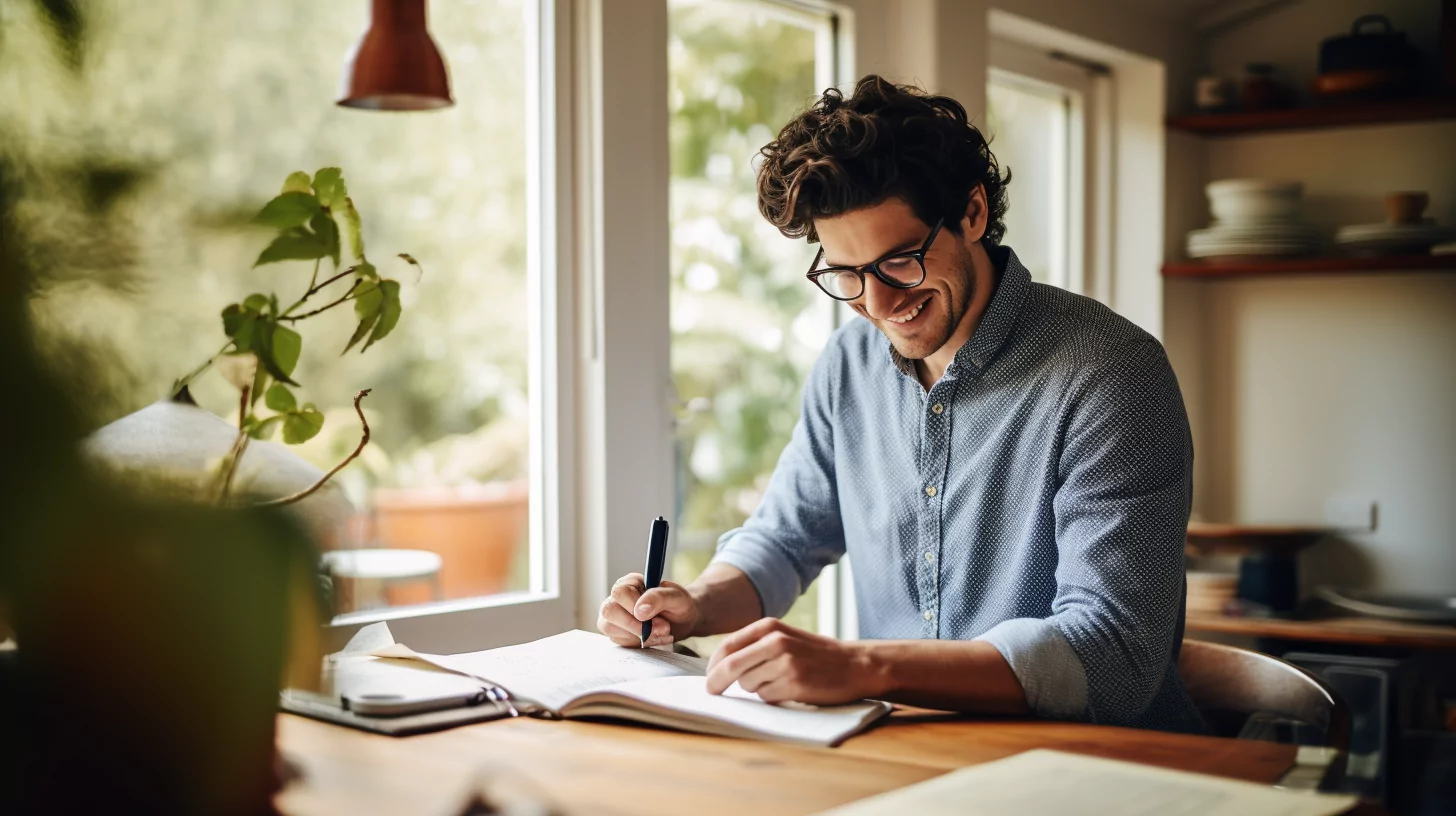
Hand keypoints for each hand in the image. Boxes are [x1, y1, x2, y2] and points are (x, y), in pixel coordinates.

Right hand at [596, 572, 702, 648]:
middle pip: (610, 611)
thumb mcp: (676, 596)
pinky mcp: (618, 634)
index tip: (654, 616)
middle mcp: (618, 599)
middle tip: (662, 628)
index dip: (634, 606)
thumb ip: (658, 597)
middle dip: (636, 625)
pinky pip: (621, 642)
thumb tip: (639, 610)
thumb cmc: (678, 604)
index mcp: (630, 583)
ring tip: (661, 632)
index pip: (620, 592)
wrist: (683, 620)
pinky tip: (655, 639)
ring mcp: (615, 618)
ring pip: (611, 628)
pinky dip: (641, 644)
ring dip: (640, 636)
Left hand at [705, 618, 884, 704]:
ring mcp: (785, 663)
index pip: (727, 646)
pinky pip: (766, 696)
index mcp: (769, 626)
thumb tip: (718, 666)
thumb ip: (755, 645)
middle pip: (730, 667)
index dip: (713, 665)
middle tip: (712, 692)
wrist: (853, 664)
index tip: (709, 678)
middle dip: (717, 683)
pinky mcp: (794, 683)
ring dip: (756, 689)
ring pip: (748, 685)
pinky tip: (790, 689)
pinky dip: (772, 697)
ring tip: (779, 681)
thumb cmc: (815, 653)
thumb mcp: (784, 637)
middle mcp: (775, 642)